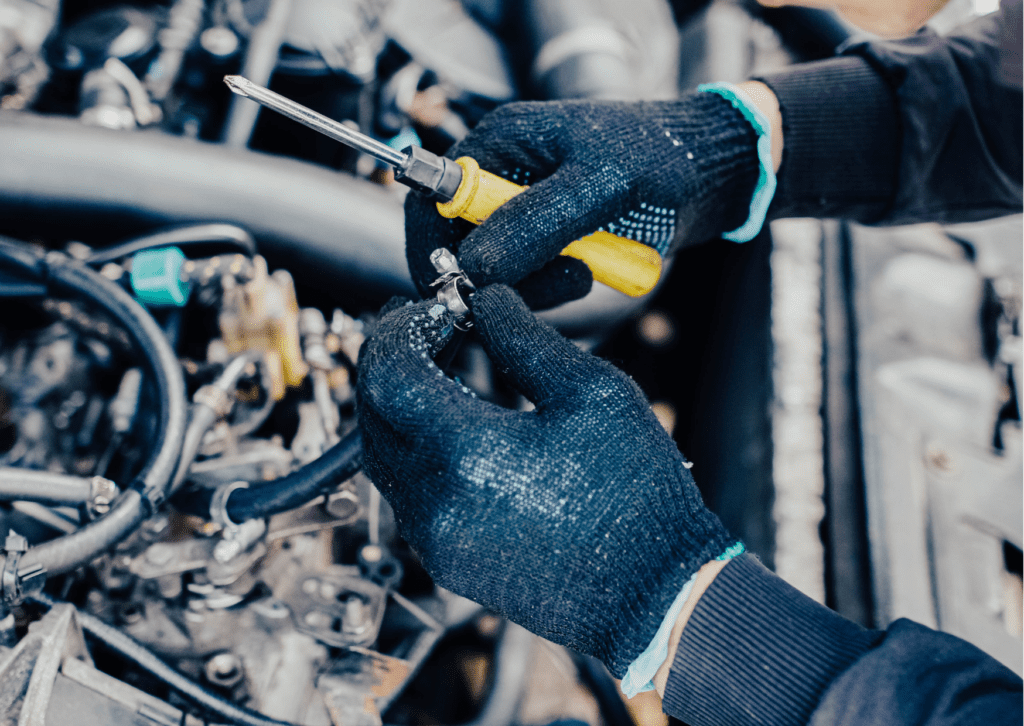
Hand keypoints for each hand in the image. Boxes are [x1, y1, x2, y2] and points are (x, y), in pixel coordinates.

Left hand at [356, 285, 735, 674]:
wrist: (653, 594)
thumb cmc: (635, 497)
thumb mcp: (592, 393)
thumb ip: (525, 338)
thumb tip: (487, 301)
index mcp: (468, 454)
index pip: (389, 373)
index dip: (397, 330)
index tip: (422, 308)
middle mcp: (435, 502)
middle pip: (372, 412)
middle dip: (390, 362)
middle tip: (423, 329)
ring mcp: (435, 539)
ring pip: (382, 454)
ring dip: (399, 406)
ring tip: (440, 371)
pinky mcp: (446, 561)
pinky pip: (406, 493)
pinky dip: (416, 449)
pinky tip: (455, 427)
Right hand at [405, 92, 761, 309]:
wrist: (714, 174)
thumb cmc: (663, 160)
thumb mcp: (599, 187)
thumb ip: (534, 225)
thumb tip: (473, 266)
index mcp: (500, 142)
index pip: (432, 198)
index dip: (433, 247)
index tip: (454, 288)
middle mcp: (505, 175)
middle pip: (461, 242)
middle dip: (496, 275)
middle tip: (550, 281)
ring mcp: (527, 210)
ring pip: (496, 270)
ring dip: (536, 285)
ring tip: (585, 268)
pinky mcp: (551, 239)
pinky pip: (531, 280)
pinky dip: (556, 287)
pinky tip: (591, 269)